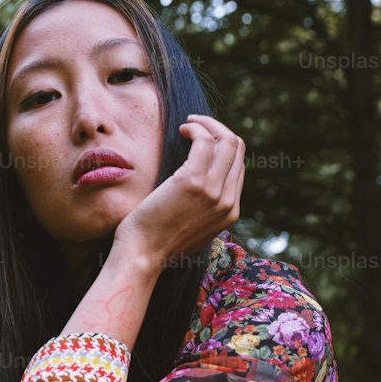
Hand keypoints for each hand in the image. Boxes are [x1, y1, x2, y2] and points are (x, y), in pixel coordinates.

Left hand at [108, 113, 244, 277]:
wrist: (142, 256)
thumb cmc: (157, 241)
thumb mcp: (191, 228)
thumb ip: (204, 208)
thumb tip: (202, 186)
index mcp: (230, 213)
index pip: (238, 167)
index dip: (221, 147)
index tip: (200, 141)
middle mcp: (228, 202)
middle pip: (237, 150)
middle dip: (218, 130)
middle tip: (195, 125)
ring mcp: (214, 192)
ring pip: (228, 141)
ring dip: (207, 125)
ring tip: (188, 125)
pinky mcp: (194, 181)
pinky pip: (206, 141)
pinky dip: (196, 129)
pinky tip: (182, 130)